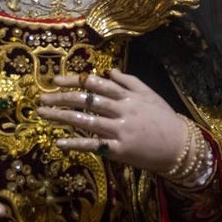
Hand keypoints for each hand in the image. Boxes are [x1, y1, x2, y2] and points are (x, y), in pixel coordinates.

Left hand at [38, 69, 188, 173]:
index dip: (75, 80)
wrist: (180, 146)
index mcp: (129, 96)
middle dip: (62, 98)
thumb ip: (130, 82)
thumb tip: (110, 71)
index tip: (55, 80)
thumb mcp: (150, 95)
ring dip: (62, 117)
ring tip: (42, 114)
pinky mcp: (120, 150)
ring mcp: (120, 131)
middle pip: (87, 101)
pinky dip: (76, 144)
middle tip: (41, 98)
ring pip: (87, 121)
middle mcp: (122, 111)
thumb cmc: (164, 118)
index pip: (97, 84)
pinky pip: (95, 145)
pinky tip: (59, 143)